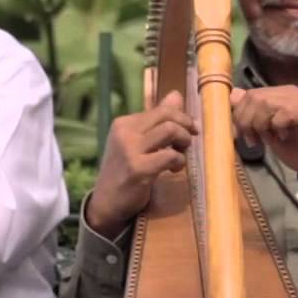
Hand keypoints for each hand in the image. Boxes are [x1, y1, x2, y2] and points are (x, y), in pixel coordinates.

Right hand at [85, 90, 198, 238]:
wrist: (107, 203)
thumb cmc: (124, 171)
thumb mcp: (136, 142)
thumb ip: (156, 120)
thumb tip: (177, 94)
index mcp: (123, 123)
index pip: (160, 109)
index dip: (182, 116)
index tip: (191, 128)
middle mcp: (124, 132)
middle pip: (166, 116)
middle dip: (186, 125)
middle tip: (190, 140)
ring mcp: (130, 150)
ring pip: (169, 130)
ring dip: (183, 141)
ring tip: (181, 154)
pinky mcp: (138, 169)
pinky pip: (169, 155)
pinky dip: (178, 161)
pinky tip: (174, 169)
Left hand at [229, 85, 297, 185]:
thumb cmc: (295, 148)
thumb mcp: (266, 131)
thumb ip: (252, 114)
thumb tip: (233, 96)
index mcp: (281, 94)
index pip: (251, 94)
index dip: (240, 114)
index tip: (241, 134)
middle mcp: (292, 92)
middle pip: (255, 97)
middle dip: (247, 121)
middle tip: (253, 140)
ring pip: (266, 104)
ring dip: (260, 125)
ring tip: (267, 139)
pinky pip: (283, 114)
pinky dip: (277, 127)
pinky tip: (283, 137)